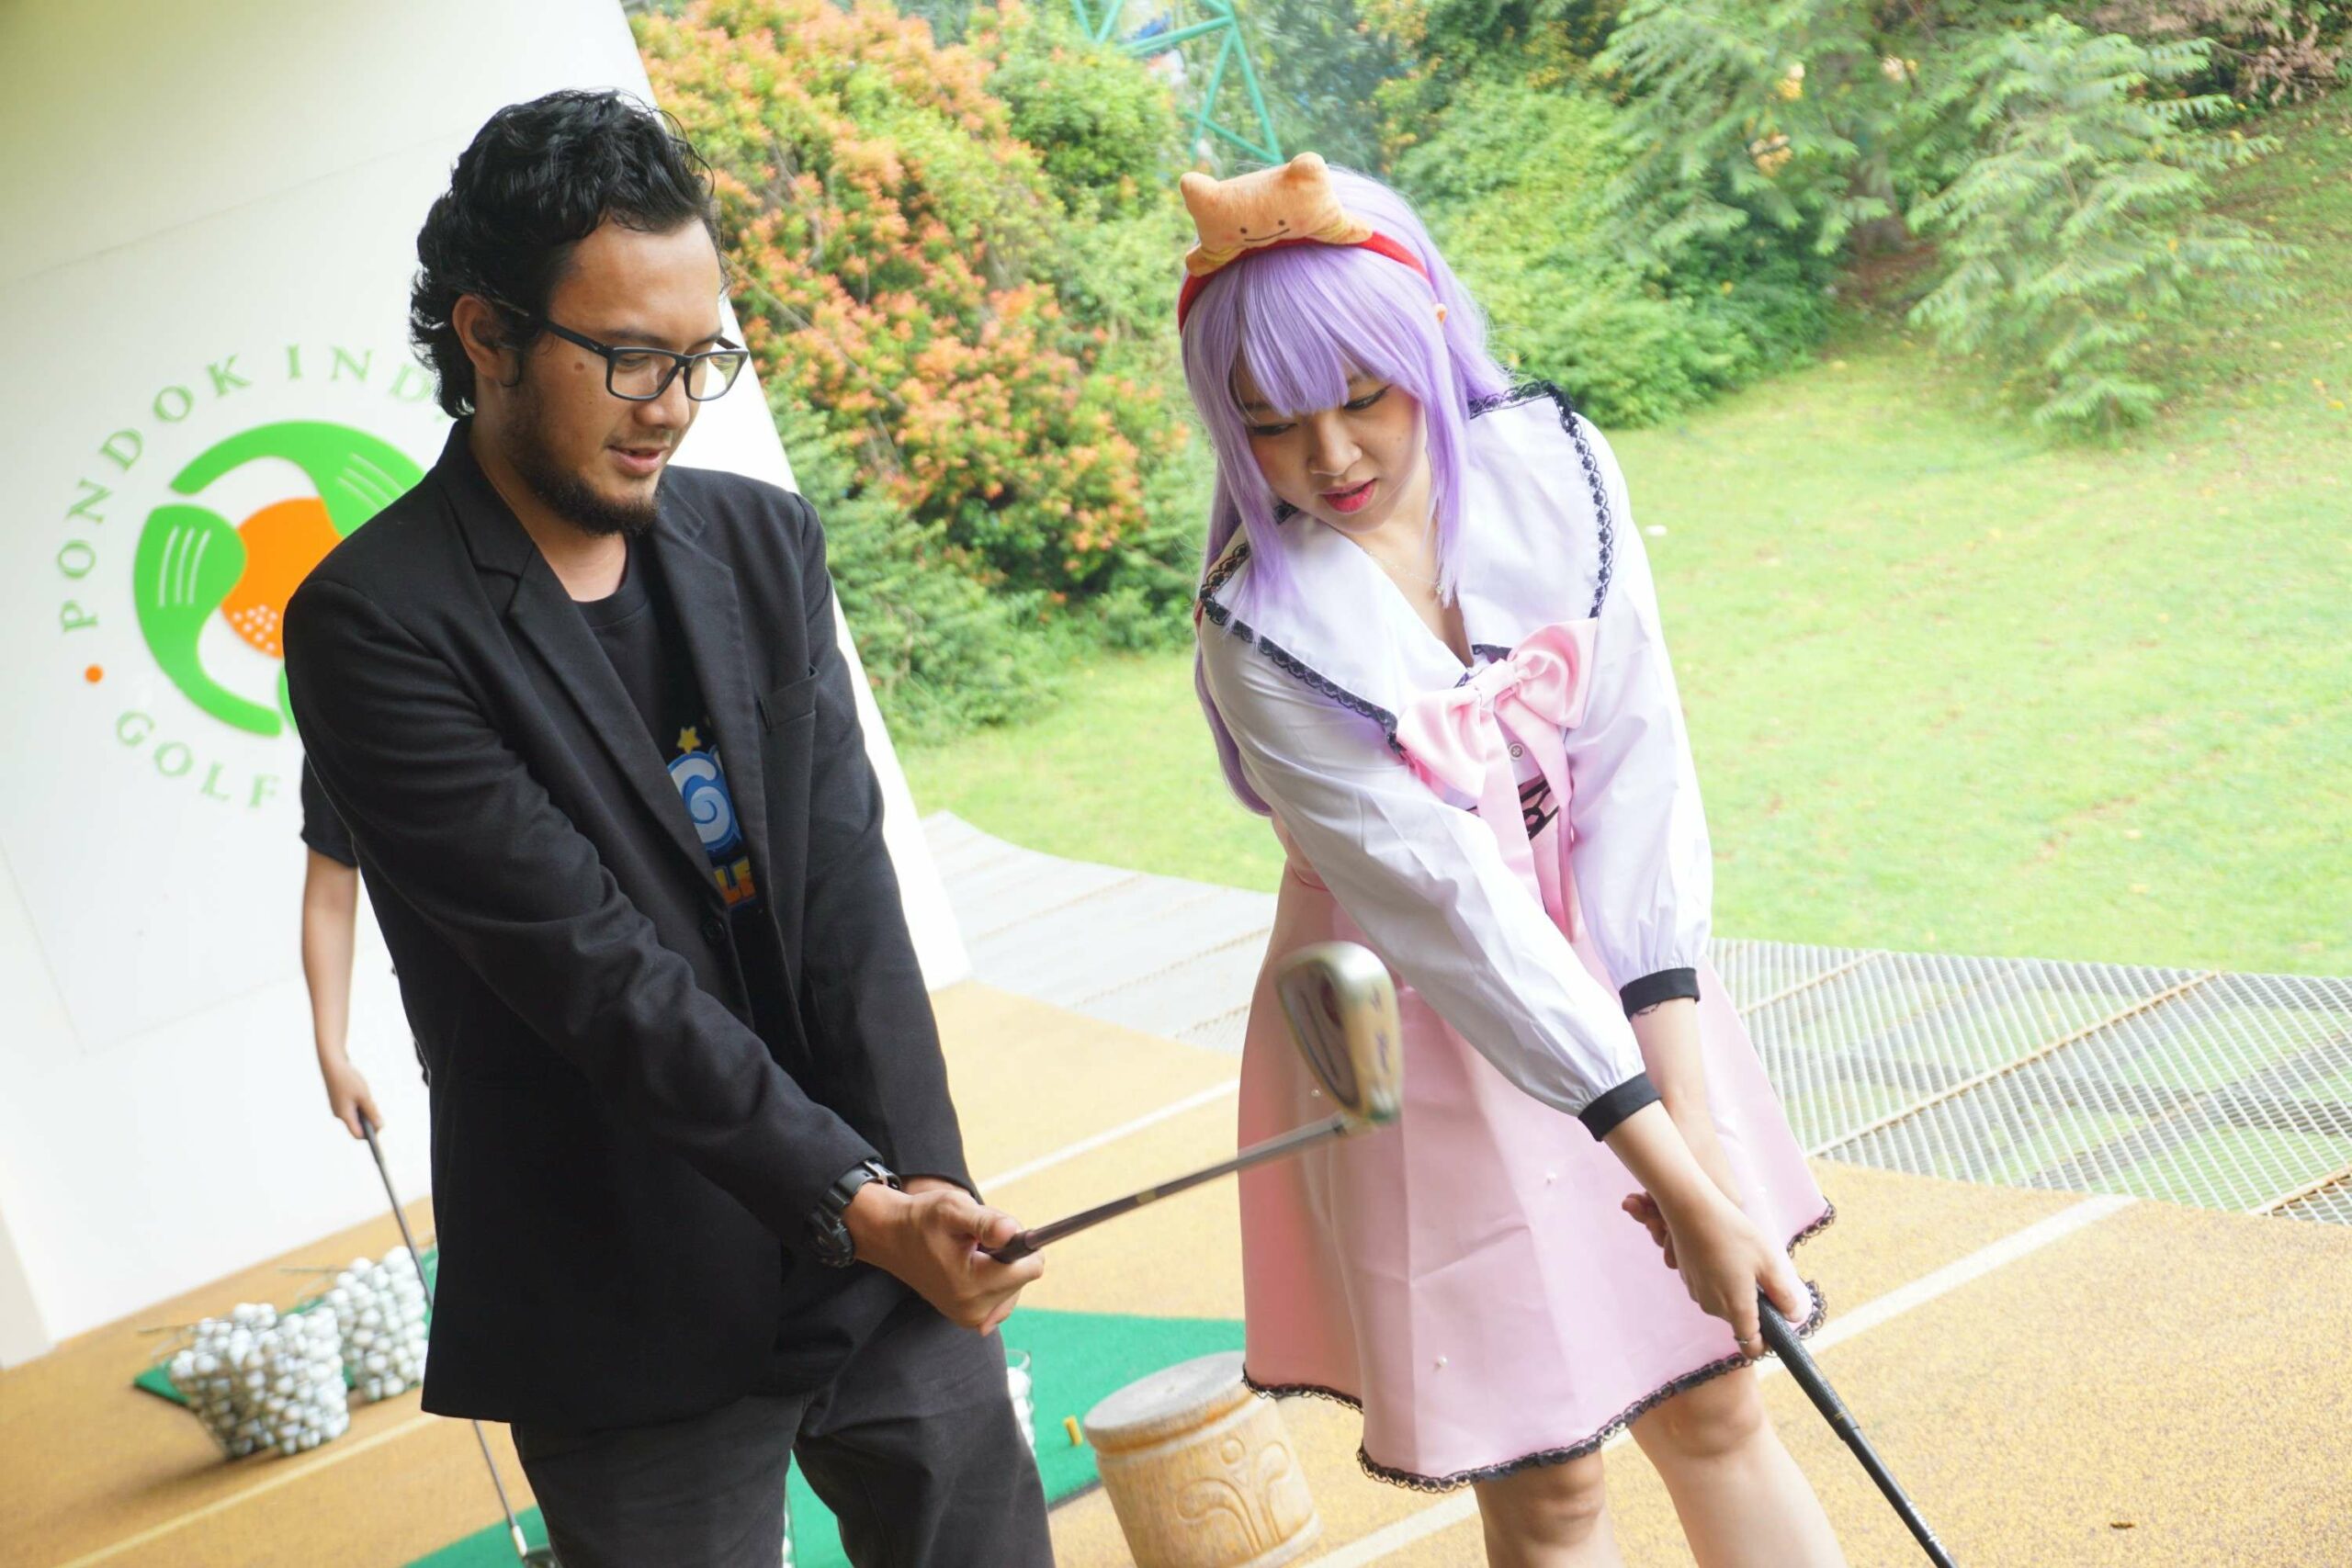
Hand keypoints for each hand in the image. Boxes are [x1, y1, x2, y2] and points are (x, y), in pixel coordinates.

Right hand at [320, 1056, 381, 1139]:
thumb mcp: (365, 1096)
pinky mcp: (338, 1101)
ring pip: (355, 1116)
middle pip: (357, 1126)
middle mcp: (339, 1115)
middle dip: (369, 1120)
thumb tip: (380, 1127)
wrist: (332, 1064)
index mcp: (344, 1116)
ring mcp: (337, 1108)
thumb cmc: (349, 1080)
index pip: (358, 1134)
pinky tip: (362, 1093)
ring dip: (365, 1111)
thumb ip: (372, 1112)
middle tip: (374, 1105)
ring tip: (367, 1096)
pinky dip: (359, 1105)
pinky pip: (352, 1109)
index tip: (381, 1128)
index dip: (370, 1135)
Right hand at [844, 1180, 1041, 1332]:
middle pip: (1023, 1277)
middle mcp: (974, 1310)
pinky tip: (971, 1268)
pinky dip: (994, 1279)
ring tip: (970, 1252)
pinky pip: (1003, 1297)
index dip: (1022, 1242)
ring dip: (1001, 1266)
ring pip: (1015, 1287)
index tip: (999, 1230)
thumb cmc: (924, 1220)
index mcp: (973, 1284)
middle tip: (976, 1241)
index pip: (1031, 1267)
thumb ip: (986, 1221)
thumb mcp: (954, 1209)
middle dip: (1007, 1254)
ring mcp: (972, 1318)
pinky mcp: (971, 1319)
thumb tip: (1012, 1232)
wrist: (894, 1239)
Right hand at [1624, 1186, 1805, 1357]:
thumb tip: (1794, 1316)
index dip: (1766, 1344)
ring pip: (1723, 1304)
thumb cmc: (1733, 1233)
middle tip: (1763, 1278)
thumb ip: (1783, 1294)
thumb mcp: (1768, 1261)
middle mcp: (1713, 1306)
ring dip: (1735, 1292)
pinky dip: (1719, 1279)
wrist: (1691, 1209)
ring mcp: (1697, 1293)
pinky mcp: (1687, 1279)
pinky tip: (1724, 1254)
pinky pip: (1709, 1289)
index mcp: (1736, 1307)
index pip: (1751, 1347)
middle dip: (1753, 1308)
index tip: (1776, 1327)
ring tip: (1742, 1261)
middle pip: (1738, 1321)